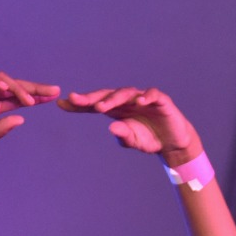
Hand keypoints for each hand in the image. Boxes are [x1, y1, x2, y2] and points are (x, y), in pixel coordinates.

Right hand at [0, 70, 59, 163]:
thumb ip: (0, 129)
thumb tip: (22, 119)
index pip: (17, 99)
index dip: (35, 96)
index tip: (53, 98)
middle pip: (12, 87)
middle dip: (33, 87)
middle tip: (52, 91)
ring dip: (16, 87)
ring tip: (30, 99)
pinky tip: (5, 89)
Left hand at [57, 88, 202, 164]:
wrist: (173, 142)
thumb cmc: (150, 139)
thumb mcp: (134, 141)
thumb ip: (123, 136)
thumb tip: (112, 128)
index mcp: (117, 110)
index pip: (95, 104)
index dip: (79, 104)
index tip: (62, 104)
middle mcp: (128, 101)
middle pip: (107, 94)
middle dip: (91, 97)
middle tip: (76, 100)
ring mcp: (144, 98)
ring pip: (125, 93)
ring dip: (112, 99)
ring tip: (101, 107)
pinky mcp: (161, 100)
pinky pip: (152, 94)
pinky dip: (147, 96)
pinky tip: (140, 102)